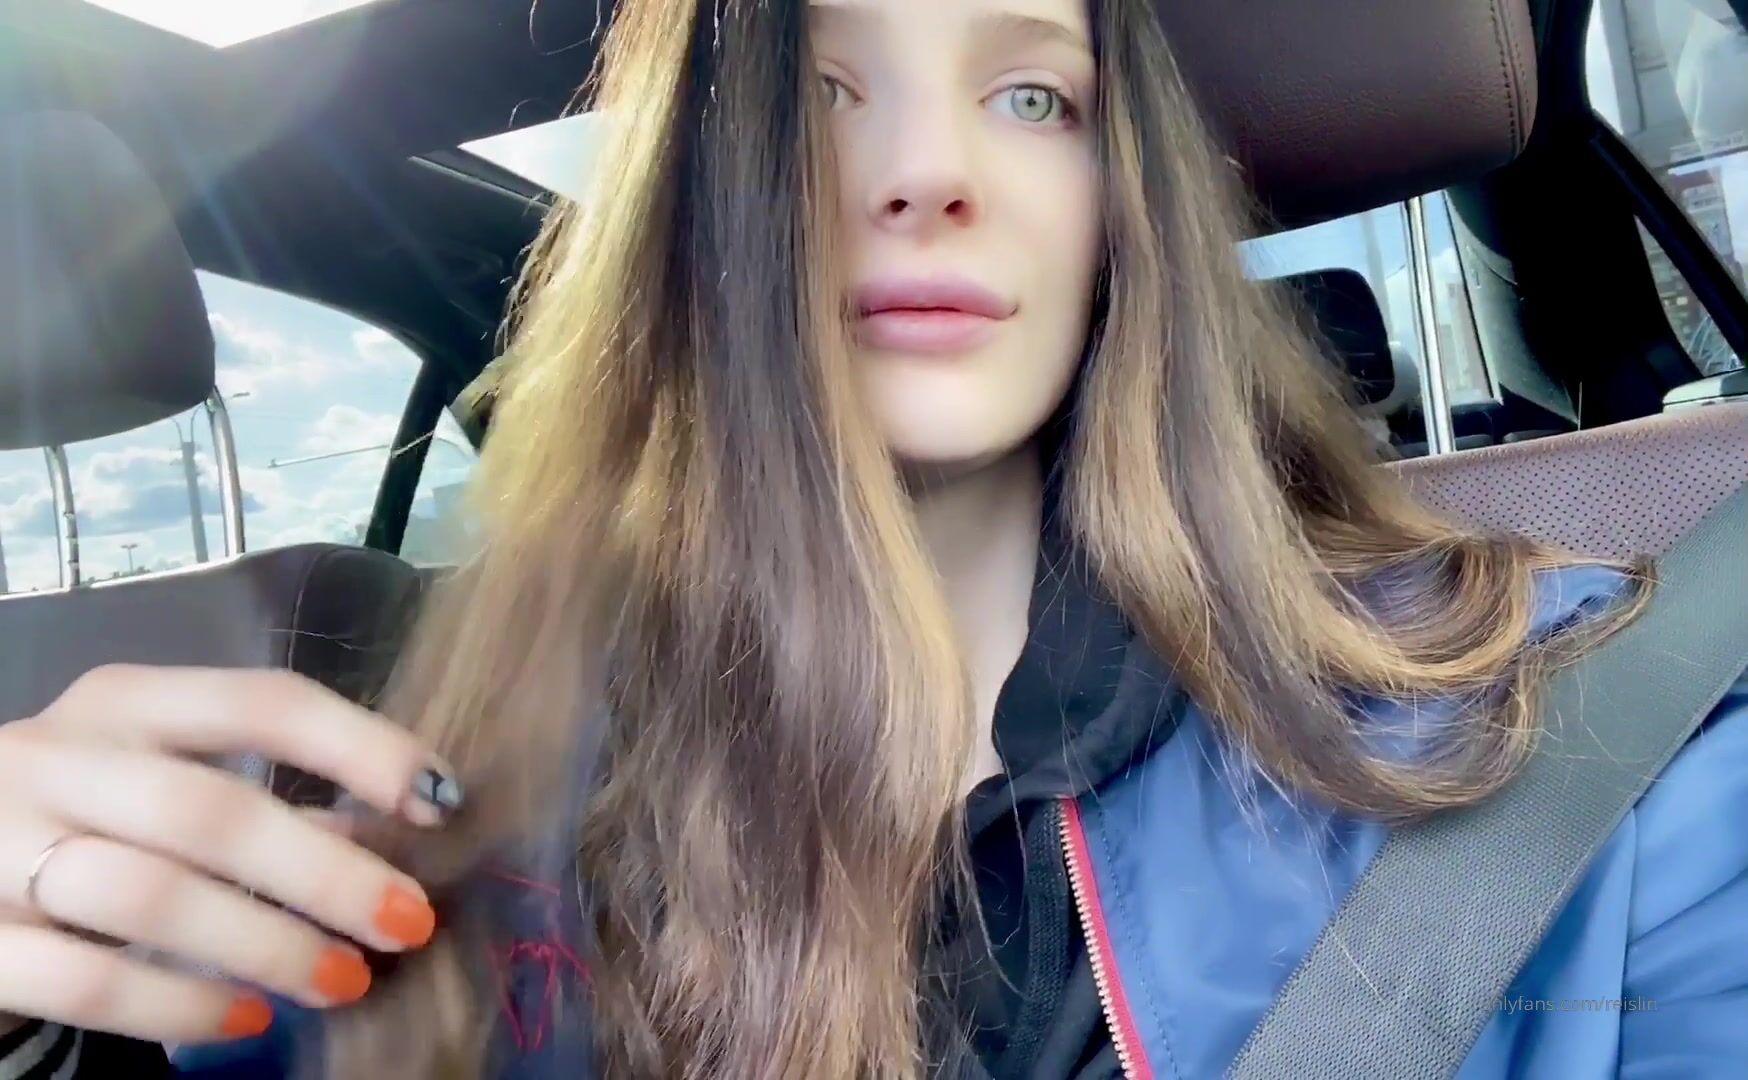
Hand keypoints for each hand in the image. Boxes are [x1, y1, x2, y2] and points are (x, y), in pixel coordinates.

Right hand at [0, 665, 462, 1044]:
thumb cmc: (74, 819)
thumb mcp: (154, 785)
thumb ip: (262, 805)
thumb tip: (395, 836)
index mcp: (123, 703)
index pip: (261, 703)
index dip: (360, 747)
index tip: (440, 800)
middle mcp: (57, 759)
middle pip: (211, 810)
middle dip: (324, 873)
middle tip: (408, 920)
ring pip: (151, 896)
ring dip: (266, 944)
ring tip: (344, 980)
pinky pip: (87, 979)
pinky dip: (177, 1004)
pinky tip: (245, 1019)